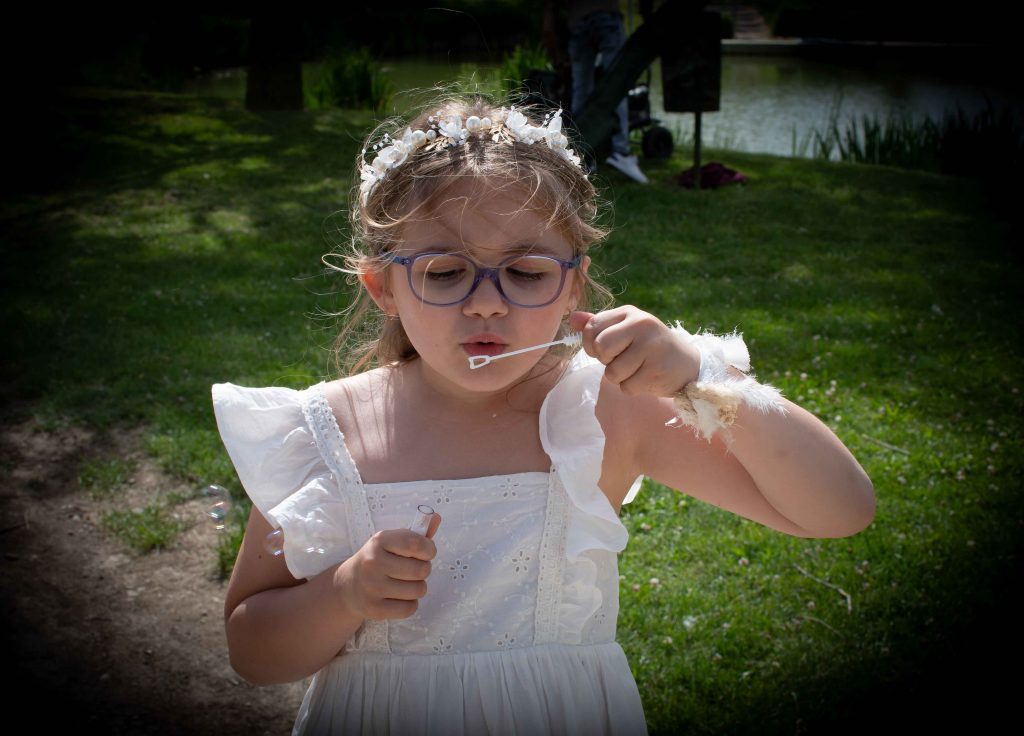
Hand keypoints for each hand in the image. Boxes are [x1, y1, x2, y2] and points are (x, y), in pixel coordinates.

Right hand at [334, 513, 440, 620]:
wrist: (349, 584)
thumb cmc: (379, 559)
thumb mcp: (392, 541)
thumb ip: (417, 532)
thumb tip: (436, 516)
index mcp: (380, 541)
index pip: (415, 544)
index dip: (429, 549)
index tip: (426, 552)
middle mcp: (373, 562)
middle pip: (421, 570)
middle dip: (424, 569)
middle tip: (413, 569)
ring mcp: (372, 587)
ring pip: (418, 590)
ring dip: (418, 587)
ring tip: (406, 583)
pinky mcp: (374, 608)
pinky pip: (409, 609)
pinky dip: (410, 604)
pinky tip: (399, 597)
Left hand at [570, 307, 699, 396]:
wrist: (687, 364)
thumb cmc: (649, 346)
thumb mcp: (626, 330)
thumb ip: (599, 325)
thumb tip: (572, 318)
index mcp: (629, 312)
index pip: (592, 326)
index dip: (591, 344)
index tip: (604, 350)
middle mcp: (641, 325)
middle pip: (601, 347)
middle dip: (606, 360)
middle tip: (621, 360)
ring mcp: (651, 347)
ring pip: (612, 372)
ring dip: (620, 377)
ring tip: (637, 369)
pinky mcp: (656, 370)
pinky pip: (626, 387)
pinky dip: (632, 388)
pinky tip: (646, 378)